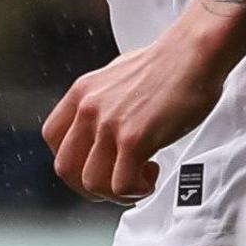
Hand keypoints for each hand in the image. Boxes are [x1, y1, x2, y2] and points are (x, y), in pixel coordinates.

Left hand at [44, 10, 237, 202]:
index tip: (94, 163)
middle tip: (115, 183)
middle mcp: (89, 109)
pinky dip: (137, 190)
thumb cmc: (166, 64)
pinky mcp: (134, 139)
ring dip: (116, 192)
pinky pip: (122, 185)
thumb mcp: (116, 75)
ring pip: (92, 183)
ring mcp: (110, 125)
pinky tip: (151, 174)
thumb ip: (102, 101)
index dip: (72, 158)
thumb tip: (104, 123)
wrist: (193, 53)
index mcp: (82, 93)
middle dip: (90, 186)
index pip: (52, 138)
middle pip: (66, 169)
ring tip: (140, 177)